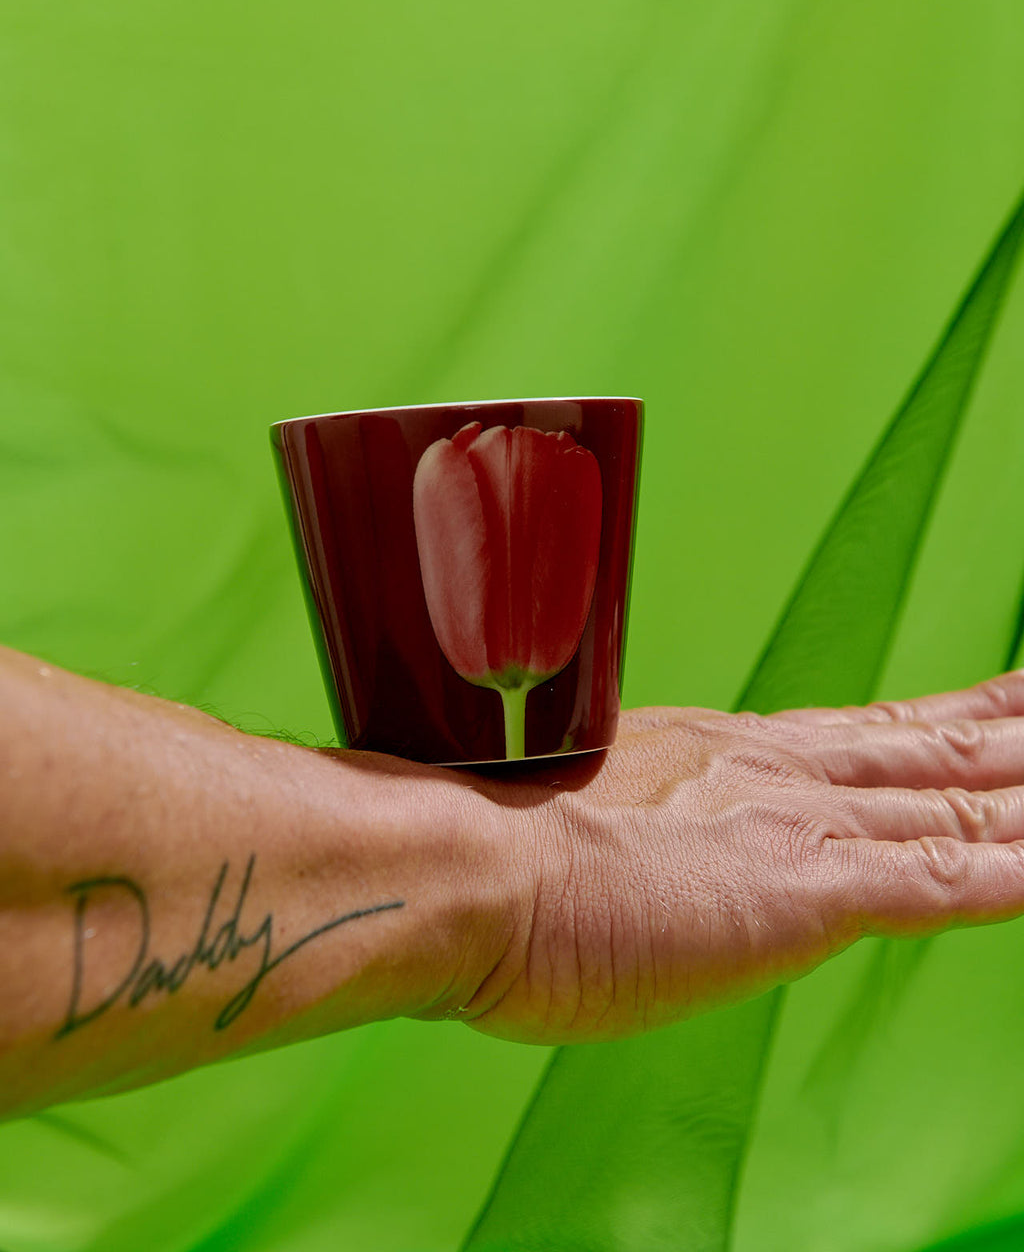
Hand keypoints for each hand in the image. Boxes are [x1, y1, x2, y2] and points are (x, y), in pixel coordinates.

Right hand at [462, 672, 1023, 1043]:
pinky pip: (945, 883)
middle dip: (1010, 735)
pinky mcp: (804, 893)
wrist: (461, 861)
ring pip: (957, 808)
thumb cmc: (483, 846)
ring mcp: (797, 829)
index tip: (994, 705)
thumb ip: (614, 818)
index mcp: (721, 755)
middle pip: (929, 754)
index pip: (863, 736)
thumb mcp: (568, 813)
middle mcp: (776, 776)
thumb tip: (607, 837)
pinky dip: (1012, 871)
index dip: (942, 724)